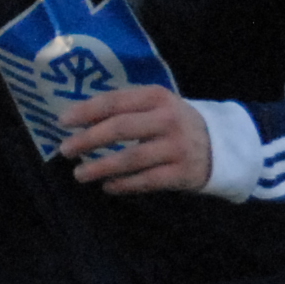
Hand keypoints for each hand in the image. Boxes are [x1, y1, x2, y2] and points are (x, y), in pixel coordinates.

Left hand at [58, 84, 210, 196]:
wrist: (221, 145)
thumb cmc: (176, 123)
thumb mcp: (158, 105)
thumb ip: (127, 108)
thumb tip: (80, 119)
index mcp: (158, 97)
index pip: (116, 101)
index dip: (87, 111)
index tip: (63, 122)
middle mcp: (168, 120)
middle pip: (120, 129)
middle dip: (88, 140)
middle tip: (65, 150)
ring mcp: (177, 148)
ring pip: (131, 159)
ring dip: (100, 167)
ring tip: (79, 174)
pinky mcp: (182, 174)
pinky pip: (146, 181)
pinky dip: (123, 185)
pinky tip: (107, 186)